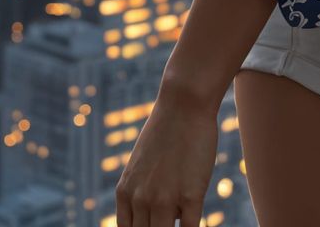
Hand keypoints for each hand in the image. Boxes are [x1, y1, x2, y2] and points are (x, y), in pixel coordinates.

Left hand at [116, 82, 217, 226]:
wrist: (184, 105)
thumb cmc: (166, 134)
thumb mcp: (142, 166)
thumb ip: (143, 194)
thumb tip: (165, 219)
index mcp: (125, 193)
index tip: (153, 226)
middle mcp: (141, 199)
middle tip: (167, 220)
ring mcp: (165, 199)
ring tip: (181, 216)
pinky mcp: (191, 195)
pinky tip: (194, 219)